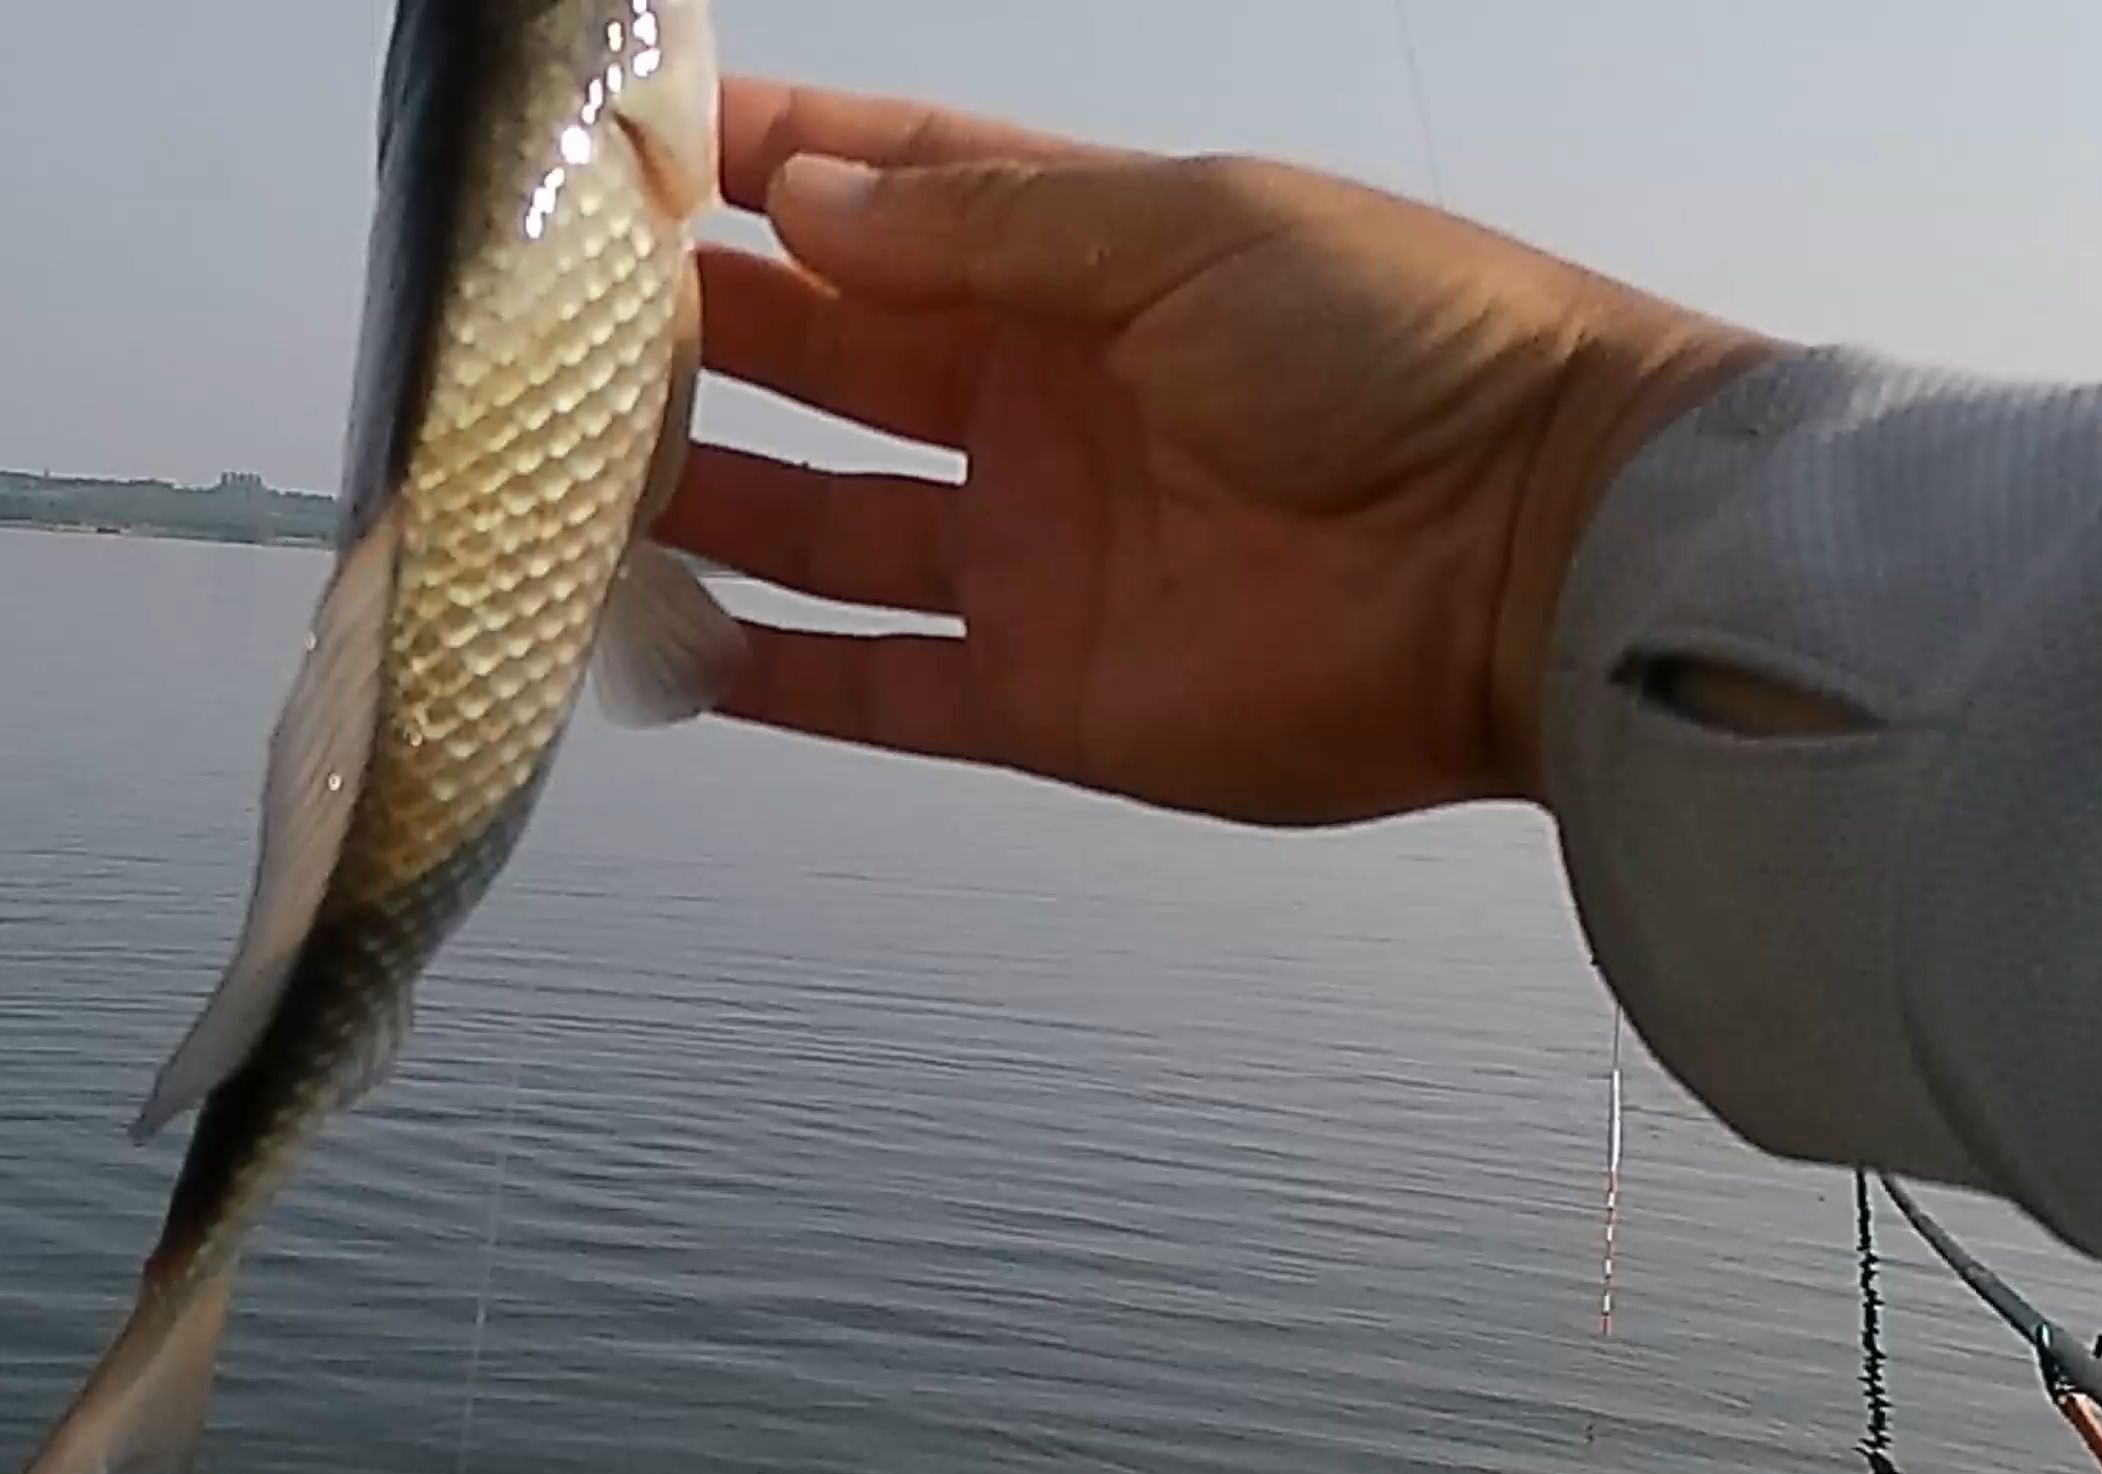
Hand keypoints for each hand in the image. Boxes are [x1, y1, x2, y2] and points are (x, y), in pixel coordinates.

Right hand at [657, 81, 1782, 824]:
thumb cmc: (1410, 352)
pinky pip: (879, 689)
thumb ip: (984, 225)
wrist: (1538, 564)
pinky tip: (672, 650)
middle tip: (563, 328)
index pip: (891, 193)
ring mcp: (1037, 554)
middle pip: (829, 364)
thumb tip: (803, 193)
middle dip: (702, 337)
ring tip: (578, 487)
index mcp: (1083, 268)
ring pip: (824, 529)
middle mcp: (1042, 404)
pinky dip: (775, 679)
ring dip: (708, 505)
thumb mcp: (1188, 234)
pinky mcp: (1047, 694)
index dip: (771, 165)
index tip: (641, 152)